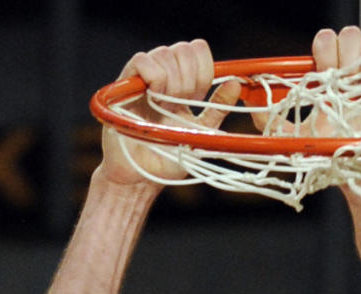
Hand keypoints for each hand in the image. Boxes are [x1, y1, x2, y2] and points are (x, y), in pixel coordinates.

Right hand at [99, 38, 238, 185]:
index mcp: (182, 83)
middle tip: (179, 105)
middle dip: (189, 79)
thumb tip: (235, 84)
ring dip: (172, 82)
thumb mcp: (199, 133)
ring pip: (165, 53)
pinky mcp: (125, 83)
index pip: (198, 51)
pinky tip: (152, 96)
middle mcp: (163, 74)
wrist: (139, 176)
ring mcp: (144, 77)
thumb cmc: (166, 159)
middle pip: (184, 49)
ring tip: (164, 107)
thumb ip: (216, 110)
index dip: (203, 70)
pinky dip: (154, 77)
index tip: (197, 98)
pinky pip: (143, 60)